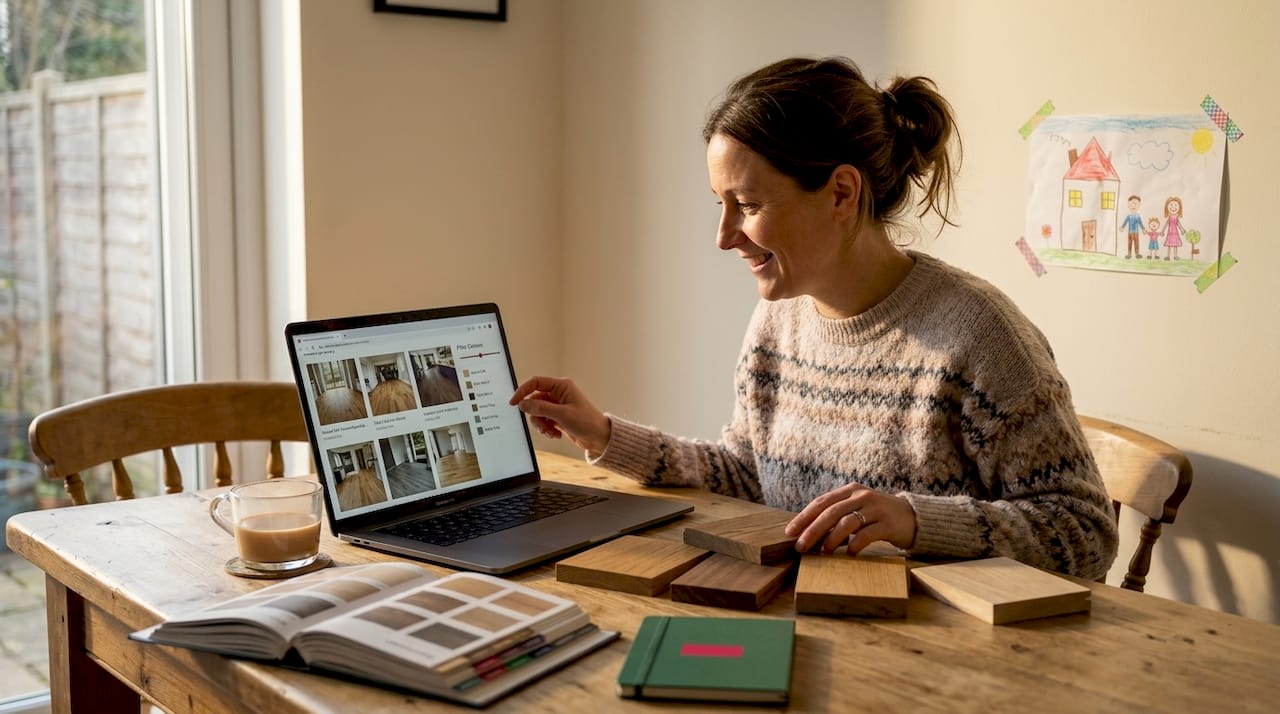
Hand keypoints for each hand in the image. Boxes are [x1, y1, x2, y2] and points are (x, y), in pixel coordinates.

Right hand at [509, 376, 611, 456]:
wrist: (599, 437)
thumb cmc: (587, 422)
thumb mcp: (562, 415)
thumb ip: (541, 408)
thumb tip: (523, 404)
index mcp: (562, 386)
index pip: (536, 382)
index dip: (523, 391)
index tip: (514, 403)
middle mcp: (559, 393)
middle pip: (534, 400)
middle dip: (536, 415)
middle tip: (542, 426)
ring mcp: (557, 405)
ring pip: (537, 412)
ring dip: (541, 424)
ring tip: (551, 432)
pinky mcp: (557, 416)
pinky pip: (543, 420)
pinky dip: (546, 428)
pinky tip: (556, 434)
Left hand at [784, 483, 916, 554]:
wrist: (914, 517)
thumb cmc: (878, 516)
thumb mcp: (857, 510)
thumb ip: (837, 516)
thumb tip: (808, 533)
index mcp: (850, 491)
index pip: (821, 502)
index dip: (804, 517)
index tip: (789, 532)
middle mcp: (861, 496)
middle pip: (831, 512)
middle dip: (812, 530)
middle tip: (800, 546)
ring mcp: (876, 508)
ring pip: (847, 522)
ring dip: (832, 538)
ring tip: (824, 551)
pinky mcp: (888, 523)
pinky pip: (867, 534)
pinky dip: (856, 545)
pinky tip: (850, 553)